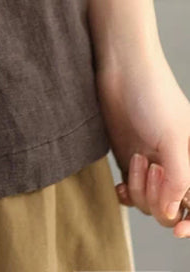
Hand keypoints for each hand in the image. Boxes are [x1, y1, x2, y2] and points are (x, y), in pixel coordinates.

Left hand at [96, 49, 189, 238]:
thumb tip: (172, 212)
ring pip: (150, 204)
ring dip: (140, 190)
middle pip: (172, 210)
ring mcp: (154, 167)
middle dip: (160, 197)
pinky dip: (126, 194)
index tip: (180, 229)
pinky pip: (131, 195)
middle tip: (151, 166)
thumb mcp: (172, 138)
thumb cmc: (154, 96)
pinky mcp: (130, 162)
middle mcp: (177, 168)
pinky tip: (119, 185)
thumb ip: (178, 178)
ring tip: (138, 158)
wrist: (121, 69)